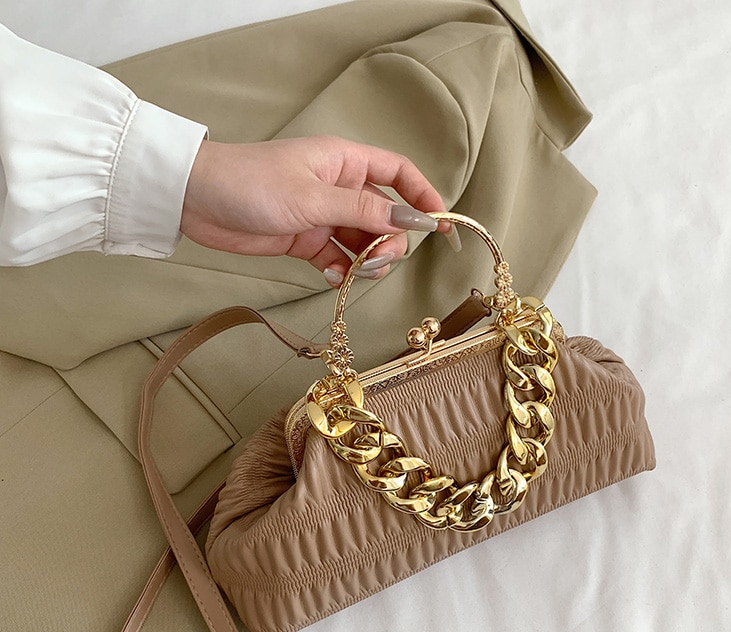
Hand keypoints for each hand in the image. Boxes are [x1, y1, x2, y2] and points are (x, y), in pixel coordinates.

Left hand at [180, 135, 447, 285]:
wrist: (198, 201)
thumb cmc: (252, 183)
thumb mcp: (314, 197)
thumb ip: (365, 210)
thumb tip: (414, 219)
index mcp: (346, 163)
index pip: (399, 173)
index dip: (424, 196)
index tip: (442, 224)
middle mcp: (340, 188)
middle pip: (387, 216)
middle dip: (391, 241)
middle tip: (379, 260)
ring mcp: (323, 216)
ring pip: (365, 242)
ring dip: (368, 262)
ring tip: (355, 273)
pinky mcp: (306, 240)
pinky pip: (339, 259)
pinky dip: (342, 271)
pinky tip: (334, 277)